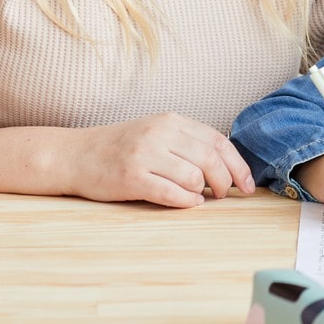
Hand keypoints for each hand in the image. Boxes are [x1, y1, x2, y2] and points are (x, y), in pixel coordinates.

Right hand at [70, 113, 255, 206]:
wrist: (76, 155)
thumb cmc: (120, 148)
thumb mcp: (156, 133)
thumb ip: (187, 143)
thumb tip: (226, 167)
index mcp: (171, 121)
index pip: (218, 141)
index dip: (238, 165)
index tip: (247, 185)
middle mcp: (159, 133)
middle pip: (210, 159)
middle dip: (226, 181)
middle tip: (226, 195)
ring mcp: (144, 154)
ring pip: (193, 177)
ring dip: (203, 192)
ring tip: (199, 197)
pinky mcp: (131, 177)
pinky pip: (170, 193)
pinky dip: (186, 201)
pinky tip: (188, 203)